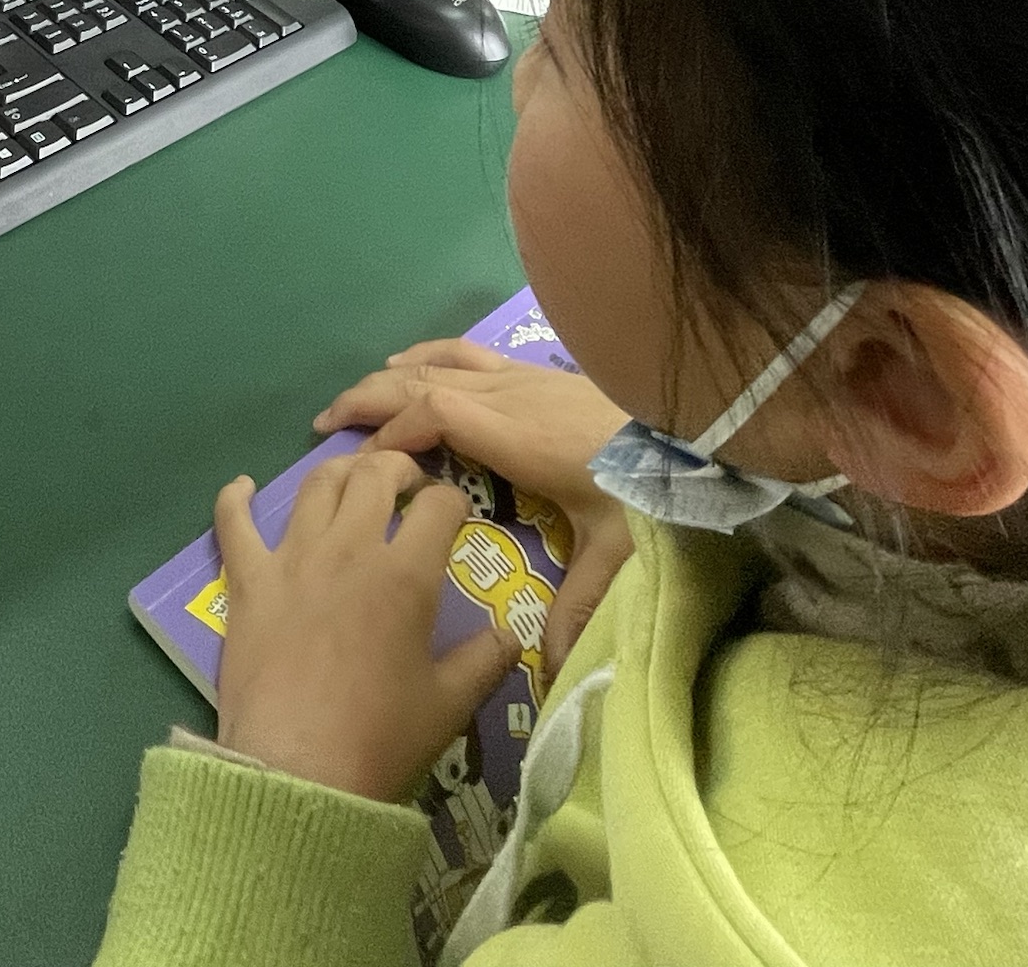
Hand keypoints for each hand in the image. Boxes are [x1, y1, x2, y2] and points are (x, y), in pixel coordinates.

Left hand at [211, 451, 519, 799]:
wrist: (296, 773)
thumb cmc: (379, 740)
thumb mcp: (449, 705)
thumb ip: (485, 661)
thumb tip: (512, 634)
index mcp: (406, 574)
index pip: (439, 506)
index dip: (452, 502)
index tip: (453, 517)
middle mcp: (350, 549)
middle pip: (375, 475)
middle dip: (397, 467)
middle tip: (405, 485)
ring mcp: (292, 560)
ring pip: (315, 485)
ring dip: (339, 471)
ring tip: (351, 479)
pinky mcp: (247, 582)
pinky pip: (233, 524)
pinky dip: (235, 498)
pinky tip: (241, 486)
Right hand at [320, 345, 635, 672]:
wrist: (700, 435)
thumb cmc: (655, 493)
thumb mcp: (618, 555)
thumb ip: (578, 610)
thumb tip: (546, 675)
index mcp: (520, 435)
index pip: (437, 413)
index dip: (392, 433)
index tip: (362, 465)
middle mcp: (513, 396)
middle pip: (425, 380)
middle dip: (371, 400)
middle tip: (326, 427)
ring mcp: (525, 376)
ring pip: (441, 361)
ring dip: (393, 376)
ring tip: (355, 401)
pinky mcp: (540, 371)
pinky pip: (468, 352)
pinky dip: (429, 356)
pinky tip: (412, 364)